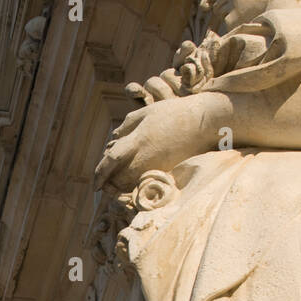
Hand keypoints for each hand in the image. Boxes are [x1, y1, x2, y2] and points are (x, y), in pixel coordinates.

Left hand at [95, 93, 226, 194]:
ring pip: (132, 185)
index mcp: (138, 139)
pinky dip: (138, 186)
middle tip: (105, 185)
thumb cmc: (174, 113)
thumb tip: (111, 142)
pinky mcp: (167, 171)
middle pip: (118, 179)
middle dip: (109, 184)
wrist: (205, 121)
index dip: (99, 174)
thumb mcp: (146, 113)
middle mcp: (146, 156)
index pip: (111, 161)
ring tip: (119, 183)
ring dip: (122, 187)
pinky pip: (146, 184)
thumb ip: (126, 127)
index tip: (95, 184)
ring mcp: (157, 165)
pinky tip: (137, 181)